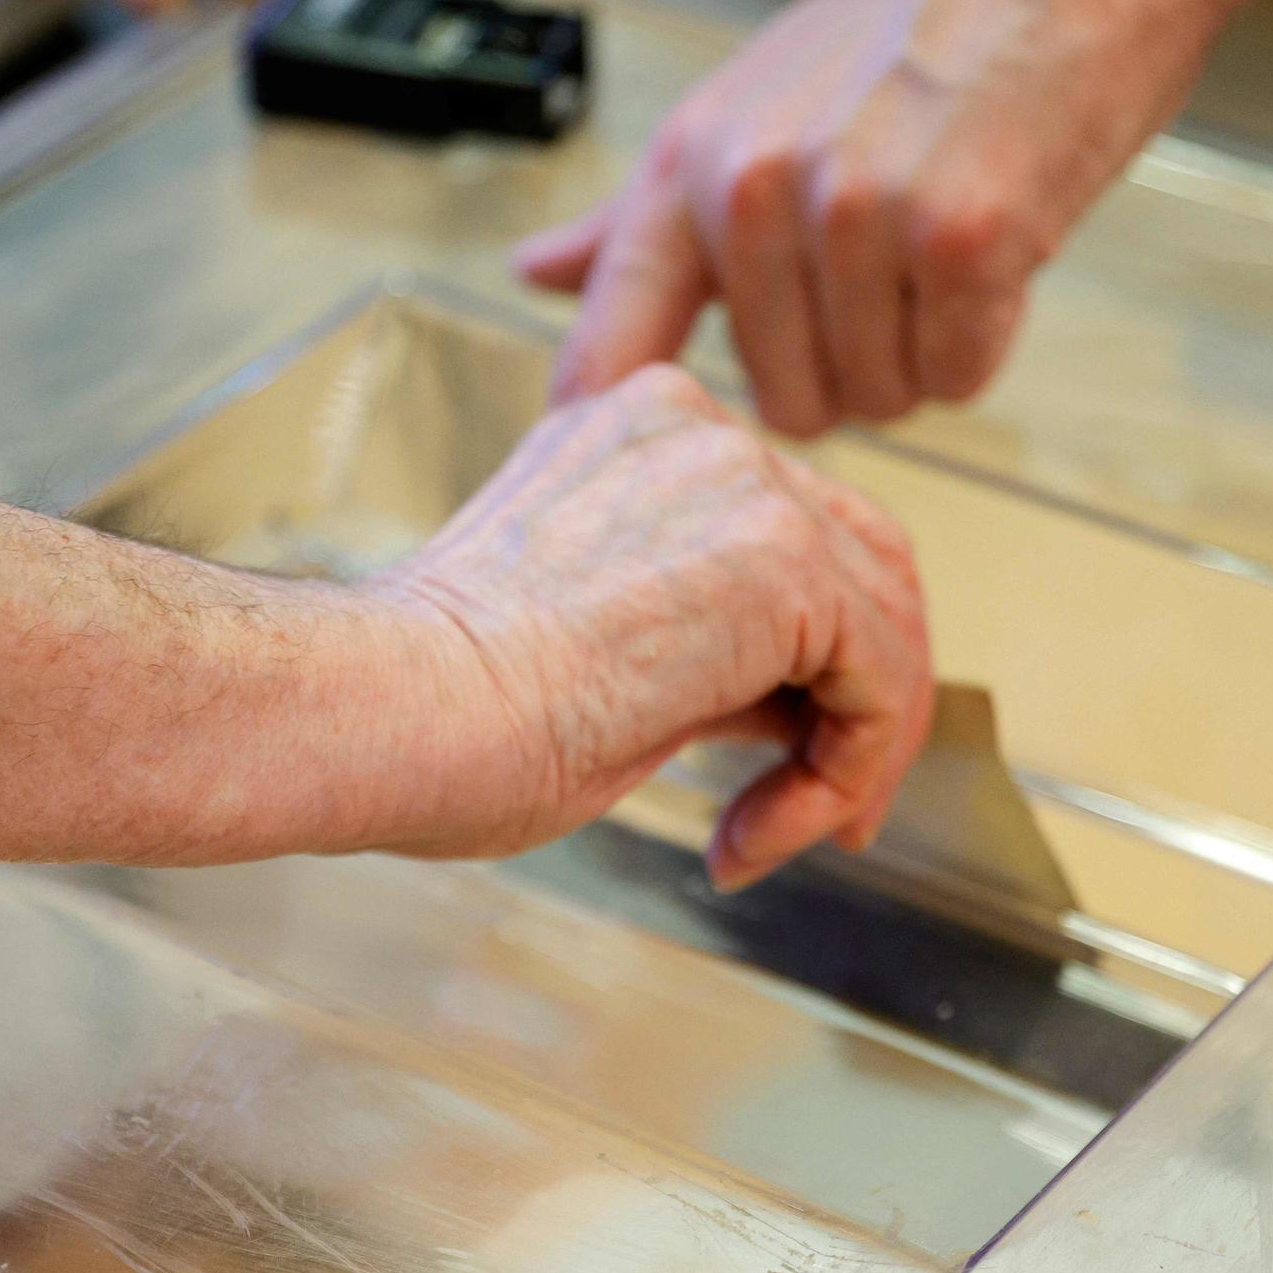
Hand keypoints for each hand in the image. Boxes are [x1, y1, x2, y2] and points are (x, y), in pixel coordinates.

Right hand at [0, 370, 930, 887]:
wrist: (390, 711)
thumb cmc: (439, 708)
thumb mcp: (589, 645)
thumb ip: (701, 642)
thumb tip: (791, 704)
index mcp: (641, 433)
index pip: (790, 530)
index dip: (812, 659)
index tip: (777, 770)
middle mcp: (701, 434)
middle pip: (866, 563)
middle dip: (860, 705)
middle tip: (827, 814)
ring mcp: (746, 486)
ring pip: (883, 631)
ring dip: (846, 759)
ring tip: (765, 839)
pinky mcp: (784, 562)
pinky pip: (882, 682)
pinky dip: (845, 775)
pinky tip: (753, 834)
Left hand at [513, 0, 1272, 437]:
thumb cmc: (905, 34)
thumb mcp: (742, 112)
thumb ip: (644, 219)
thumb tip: (539, 272)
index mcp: (691, 170)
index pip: (613, 345)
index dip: (604, 439)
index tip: (603, 514)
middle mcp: (756, 192)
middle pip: (787, 403)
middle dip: (851, 363)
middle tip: (890, 270)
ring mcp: (856, 215)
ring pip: (878, 397)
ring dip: (923, 348)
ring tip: (940, 244)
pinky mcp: (957, 239)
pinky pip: (956, 375)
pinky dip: (986, 335)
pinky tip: (993, 249)